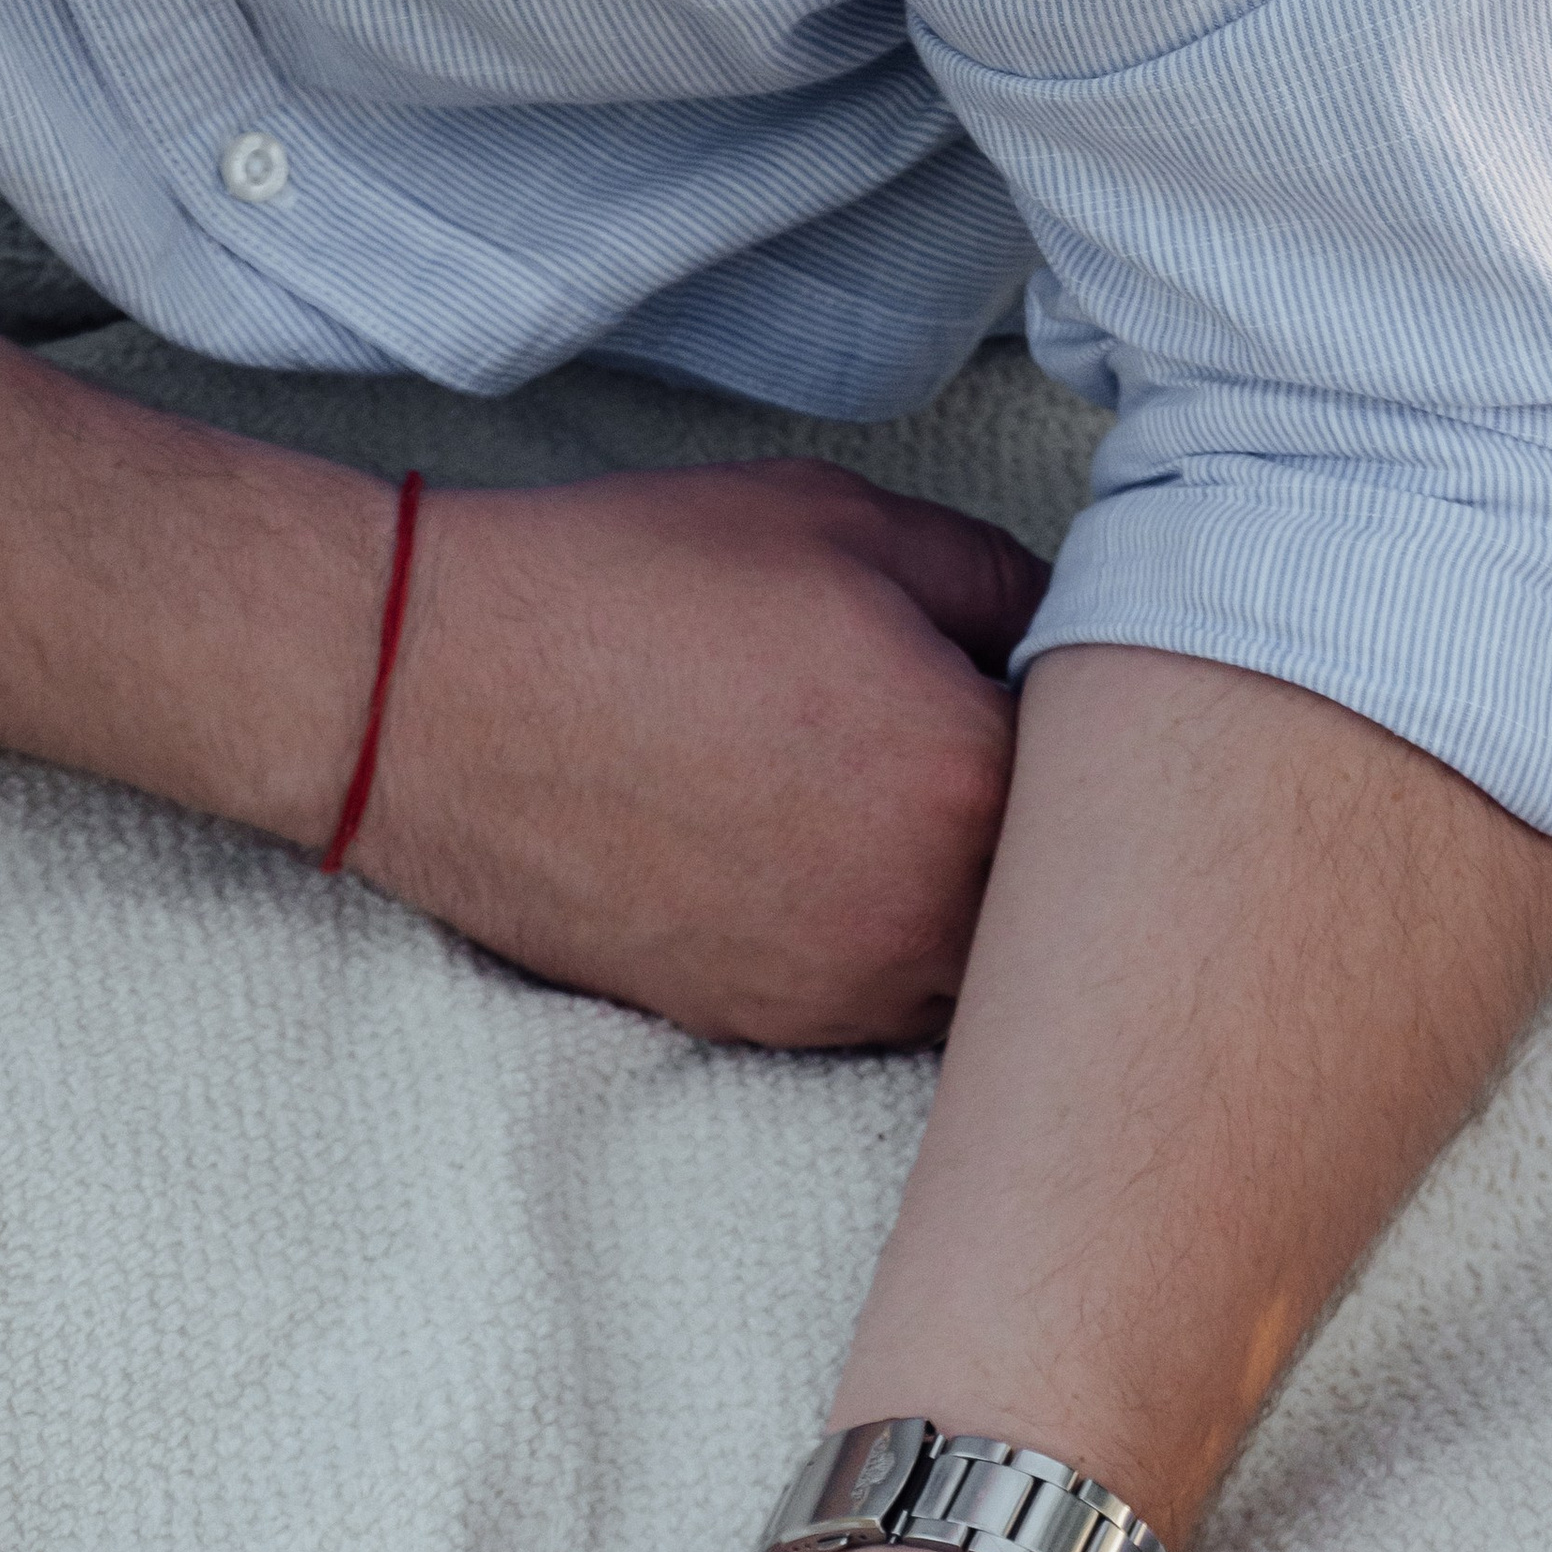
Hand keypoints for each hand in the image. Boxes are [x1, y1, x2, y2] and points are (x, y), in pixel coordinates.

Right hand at [355, 463, 1047, 1046]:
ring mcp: (843, 992)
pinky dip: (888, 946)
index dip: (1091, 724)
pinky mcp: (771, 1026)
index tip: (1050, 684)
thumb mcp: (844, 524)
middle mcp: (921, 921)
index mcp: (965, 782)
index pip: (1111, 778)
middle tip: (993, 754)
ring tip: (908, 811)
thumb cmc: (634, 594)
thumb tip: (1067, 629)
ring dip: (973, 907)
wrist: (440, 704)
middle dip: (1052, 839)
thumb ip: (998, 580)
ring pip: (982, 976)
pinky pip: (886, 1005)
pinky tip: (831, 860)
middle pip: (1063, 906)